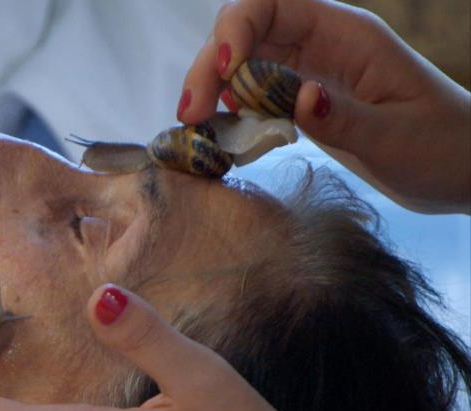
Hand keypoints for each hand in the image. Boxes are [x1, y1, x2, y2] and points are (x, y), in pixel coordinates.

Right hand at [180, 0, 470, 214]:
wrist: (462, 170)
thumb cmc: (443, 148)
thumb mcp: (396, 138)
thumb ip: (345, 119)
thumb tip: (296, 98)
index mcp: (347, 36)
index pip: (274, 7)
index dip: (237, 30)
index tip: (222, 75)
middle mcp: (321, 45)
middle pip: (246, 33)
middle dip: (210, 65)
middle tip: (191, 114)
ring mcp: (308, 72)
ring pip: (242, 63)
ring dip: (212, 89)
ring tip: (197, 127)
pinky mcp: (301, 102)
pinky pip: (252, 94)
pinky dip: (229, 111)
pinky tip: (221, 135)